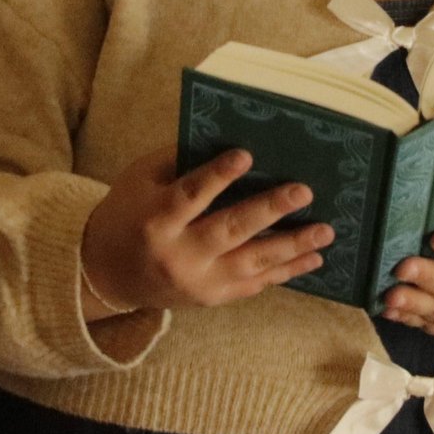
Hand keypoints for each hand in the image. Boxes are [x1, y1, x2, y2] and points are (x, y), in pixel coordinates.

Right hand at [80, 146, 333, 317]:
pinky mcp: (212, 298)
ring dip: (291, 246)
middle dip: (269, 210)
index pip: (189, 195)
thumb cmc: (128, 213)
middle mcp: (178, 255)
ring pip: (250, 262)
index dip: (217, 176)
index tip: (246, 154)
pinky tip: (313, 258)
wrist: (108, 275)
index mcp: (156, 220)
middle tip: (303, 191)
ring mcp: (198, 282)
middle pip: (228, 230)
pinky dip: (286, 272)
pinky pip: (255, 285)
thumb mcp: (140, 179)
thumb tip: (228, 135)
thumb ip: (179, 161)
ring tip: (325, 230)